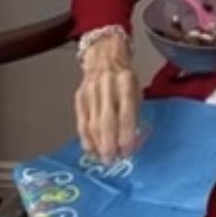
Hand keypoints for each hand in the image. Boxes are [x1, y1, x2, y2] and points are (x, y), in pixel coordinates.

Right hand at [74, 33, 139, 163]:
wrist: (103, 55)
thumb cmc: (124, 75)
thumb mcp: (136, 87)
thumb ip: (134, 111)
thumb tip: (132, 139)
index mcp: (125, 83)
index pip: (126, 114)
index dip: (126, 136)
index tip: (128, 152)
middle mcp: (106, 88)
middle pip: (106, 122)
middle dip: (109, 145)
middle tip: (113, 161)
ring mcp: (90, 93)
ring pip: (92, 125)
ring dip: (97, 146)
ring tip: (104, 159)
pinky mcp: (79, 98)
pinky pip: (81, 123)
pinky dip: (86, 139)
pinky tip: (91, 150)